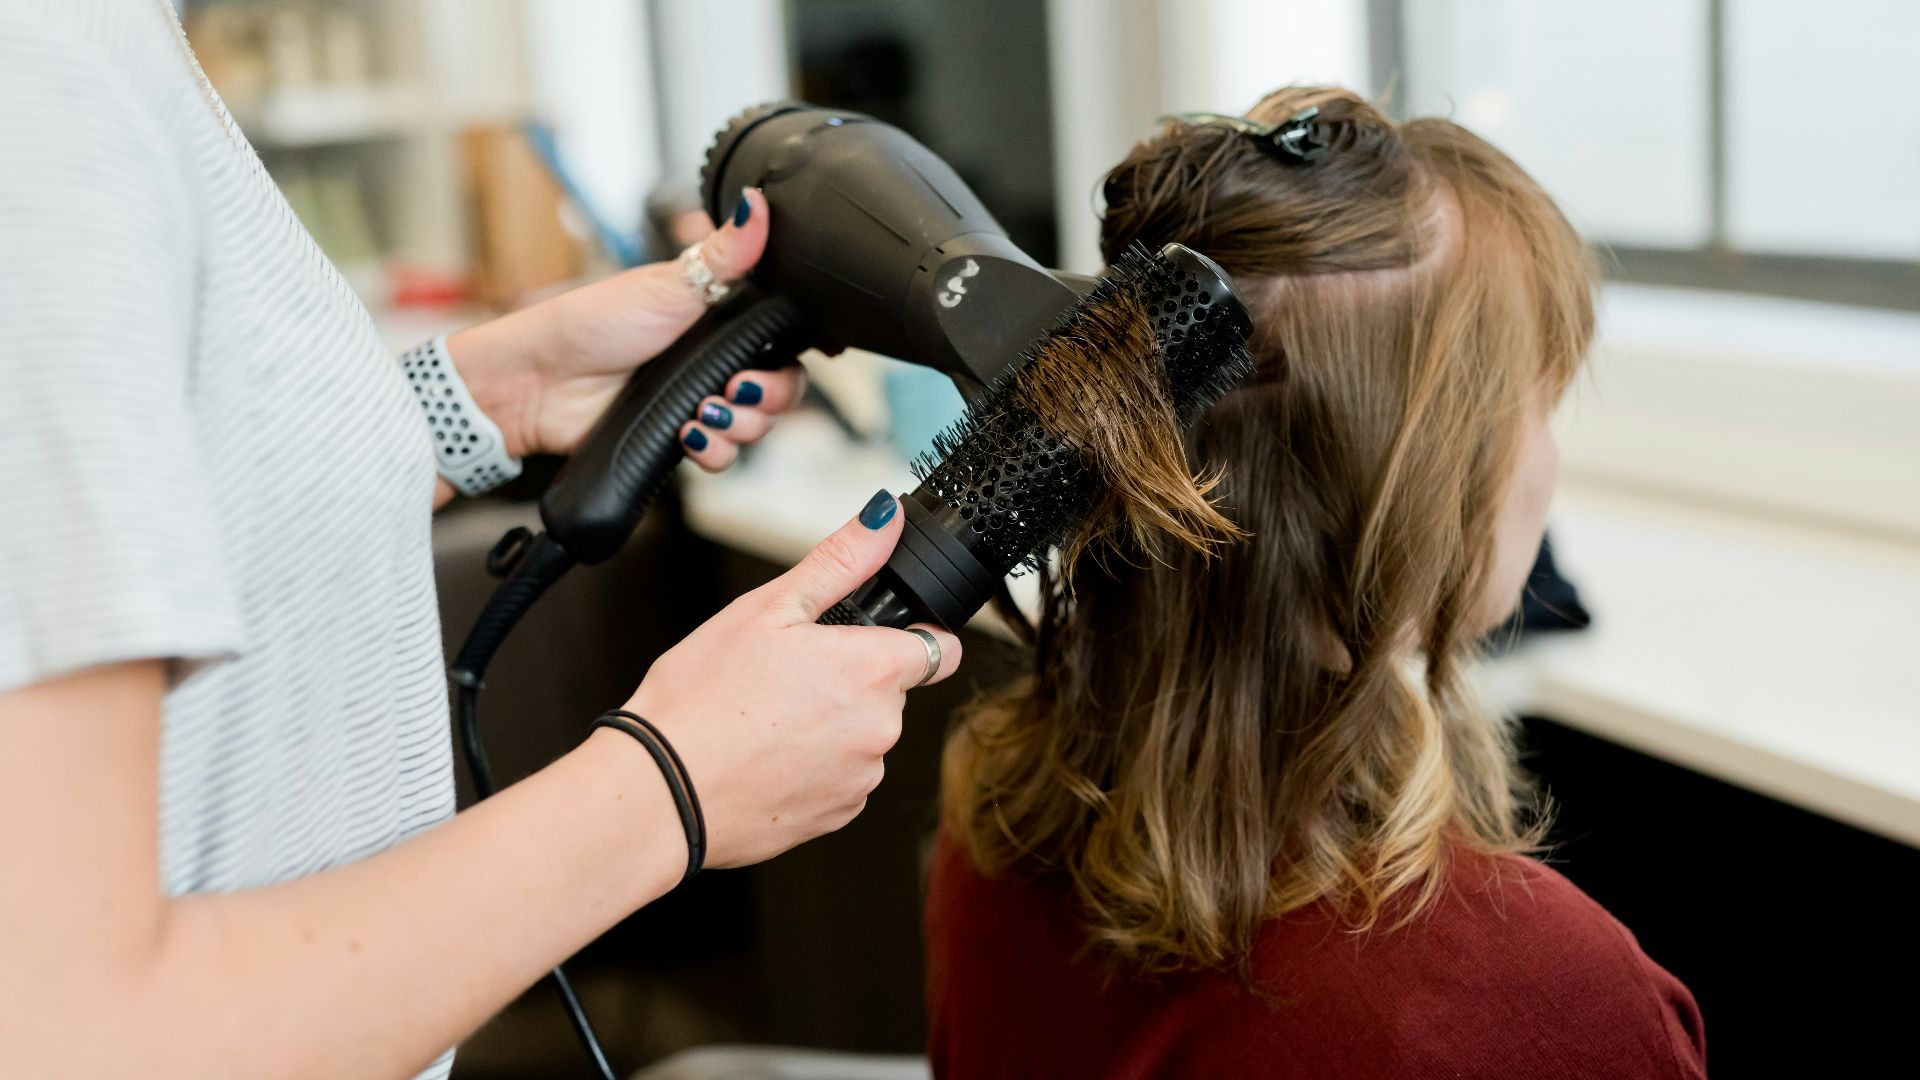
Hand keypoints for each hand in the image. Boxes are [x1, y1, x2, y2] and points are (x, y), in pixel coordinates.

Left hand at [444, 187, 803, 465]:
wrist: (540, 382)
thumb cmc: (593, 322)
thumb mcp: (668, 284)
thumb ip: (724, 253)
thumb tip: (759, 202)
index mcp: (720, 321)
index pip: (782, 343)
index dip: (791, 357)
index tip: (778, 358)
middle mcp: (715, 363)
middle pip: (779, 390)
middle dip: (768, 397)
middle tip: (736, 387)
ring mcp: (699, 401)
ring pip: (755, 427)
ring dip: (740, 426)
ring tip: (703, 413)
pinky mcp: (679, 438)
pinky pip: (721, 458)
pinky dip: (714, 452)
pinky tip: (688, 436)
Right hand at [620, 492, 962, 867]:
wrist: (660, 792)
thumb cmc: (702, 698)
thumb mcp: (767, 608)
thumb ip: (840, 561)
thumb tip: (884, 518)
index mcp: (871, 671)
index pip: (939, 649)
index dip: (910, 636)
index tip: (873, 638)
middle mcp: (880, 729)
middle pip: (891, 692)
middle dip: (851, 680)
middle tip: (785, 675)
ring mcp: (860, 779)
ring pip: (863, 737)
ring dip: (831, 725)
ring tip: (766, 719)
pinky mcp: (836, 816)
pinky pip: (841, 779)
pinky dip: (813, 767)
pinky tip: (764, 756)